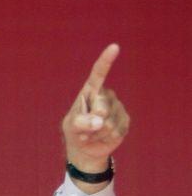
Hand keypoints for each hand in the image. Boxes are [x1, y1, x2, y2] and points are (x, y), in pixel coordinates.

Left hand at [62, 43, 129, 176]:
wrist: (85, 148)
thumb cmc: (75, 132)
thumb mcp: (71, 127)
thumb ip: (81, 122)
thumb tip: (99, 121)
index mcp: (91, 90)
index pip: (99, 73)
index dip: (106, 60)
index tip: (114, 47)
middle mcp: (105, 96)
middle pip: (102, 107)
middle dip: (91, 122)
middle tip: (84, 130)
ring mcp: (117, 108)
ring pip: (109, 122)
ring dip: (97, 133)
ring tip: (91, 134)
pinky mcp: (124, 120)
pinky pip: (118, 130)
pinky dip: (107, 138)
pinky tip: (102, 138)